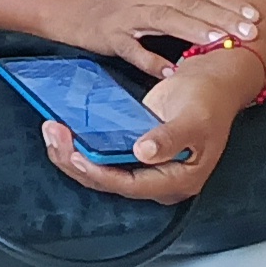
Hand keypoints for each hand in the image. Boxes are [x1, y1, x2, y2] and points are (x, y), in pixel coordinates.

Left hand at [41, 63, 242, 203]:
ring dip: (72, 154)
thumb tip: (146, 153)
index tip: (78, 156)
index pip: (130, 185)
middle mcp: (158, 180)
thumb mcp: (194, 117)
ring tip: (51, 132)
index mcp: (177, 180)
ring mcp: (145, 167)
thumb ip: (171, 138)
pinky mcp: (133, 150)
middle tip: (54, 136)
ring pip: (101, 171)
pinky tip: (63, 132)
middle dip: (76, 162)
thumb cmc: (210, 99)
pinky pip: (102, 155)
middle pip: (109, 182)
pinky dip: (81, 144)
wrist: (214, 81)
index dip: (101, 173)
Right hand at [52, 0, 260, 79]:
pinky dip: (151, 60)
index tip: (256, 16)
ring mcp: (128, 16)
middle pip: (189, 4)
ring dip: (193, 31)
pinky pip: (133, 50)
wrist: (76, 9)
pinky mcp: (111, 36)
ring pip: (165, 20)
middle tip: (249, 31)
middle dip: (221, 18)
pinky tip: (170, 71)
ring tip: (218, 42)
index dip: (229, 4)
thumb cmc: (123, 3)